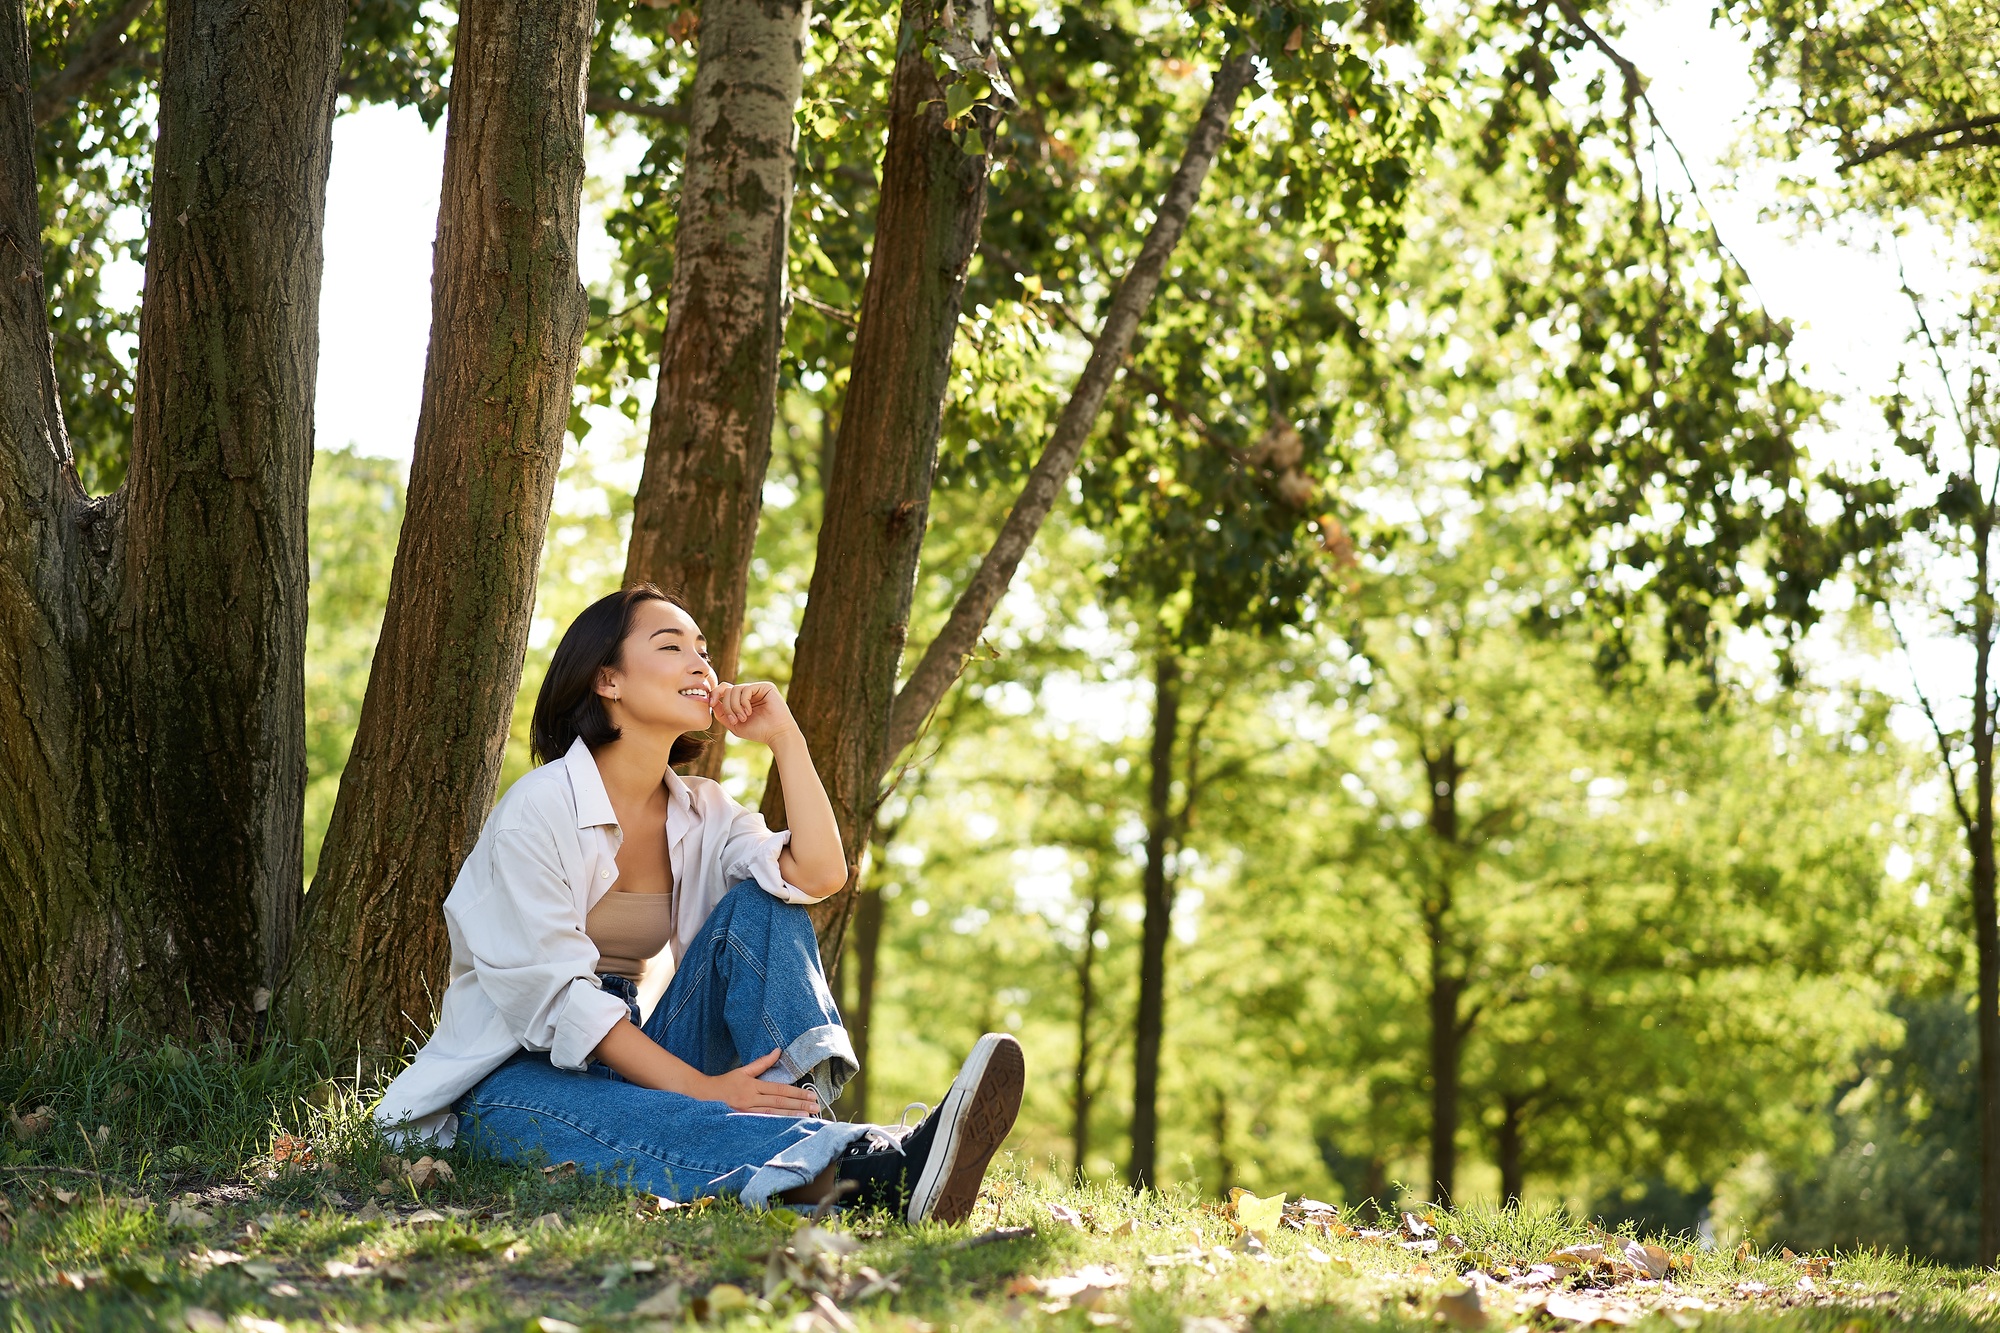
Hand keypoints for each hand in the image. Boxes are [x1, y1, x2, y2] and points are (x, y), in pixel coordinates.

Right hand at [700, 1049, 820, 1115]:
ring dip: (791, 1115)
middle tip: (815, 1106)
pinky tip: (788, 1125)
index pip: (779, 1090)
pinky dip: (777, 1124)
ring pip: (773, 1114)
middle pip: (779, 1103)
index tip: (811, 1094)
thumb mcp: (743, 1070)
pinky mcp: (743, 1120)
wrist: (704, 1096)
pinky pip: (763, 1122)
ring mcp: (747, 1112)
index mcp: (752, 1086)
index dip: (796, 1093)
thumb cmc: (725, 1082)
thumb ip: (762, 1062)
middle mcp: (751, 1100)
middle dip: (798, 1105)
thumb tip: (777, 1051)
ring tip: (807, 1116)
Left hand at [711, 682, 799, 746]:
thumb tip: (712, 702)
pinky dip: (744, 702)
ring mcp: (757, 688)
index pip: (724, 689)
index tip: (711, 704)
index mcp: (741, 699)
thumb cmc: (758, 731)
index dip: (715, 694)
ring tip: (743, 718)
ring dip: (735, 706)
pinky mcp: (765, 687)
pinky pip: (746, 689)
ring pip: (735, 689)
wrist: (776, 734)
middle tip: (734, 720)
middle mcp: (749, 692)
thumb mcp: (734, 725)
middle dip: (727, 706)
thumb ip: (722, 714)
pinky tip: (749, 712)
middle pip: (728, 689)